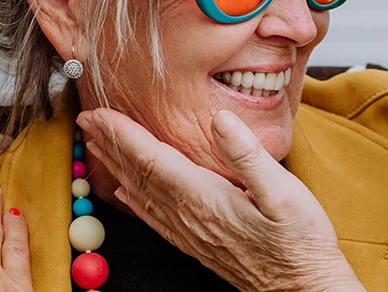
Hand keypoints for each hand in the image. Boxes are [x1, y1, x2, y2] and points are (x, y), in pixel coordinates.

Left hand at [78, 108, 365, 291]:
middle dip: (110, 144)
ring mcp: (190, 232)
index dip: (122, 134)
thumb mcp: (284, 193)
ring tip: (96, 145)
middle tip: (85, 118)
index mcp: (204, 198)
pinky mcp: (196, 242)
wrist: (302, 290)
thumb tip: (220, 120)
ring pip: (141, 194)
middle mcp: (189, 216)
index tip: (98, 113)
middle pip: (138, 174)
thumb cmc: (299, 243)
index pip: (152, 159)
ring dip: (116, 167)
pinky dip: (134, 199)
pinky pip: (154, 216)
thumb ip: (248, 155)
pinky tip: (125, 193)